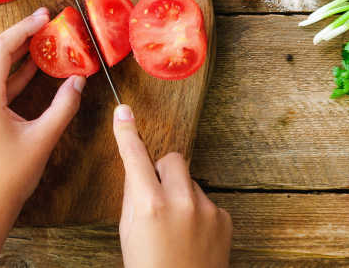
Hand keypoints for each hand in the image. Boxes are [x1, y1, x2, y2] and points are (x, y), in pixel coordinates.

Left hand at [0, 8, 85, 267]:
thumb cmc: (9, 177)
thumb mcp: (43, 139)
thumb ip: (63, 106)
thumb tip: (78, 80)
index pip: (1, 49)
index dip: (23, 29)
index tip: (44, 16)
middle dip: (19, 36)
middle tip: (44, 24)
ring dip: (14, 54)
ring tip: (40, 42)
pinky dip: (8, 75)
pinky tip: (29, 71)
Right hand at [113, 104, 231, 267]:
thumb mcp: (129, 233)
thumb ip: (133, 197)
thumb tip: (137, 170)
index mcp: (150, 205)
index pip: (135, 157)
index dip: (127, 132)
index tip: (123, 112)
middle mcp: (180, 202)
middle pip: (172, 159)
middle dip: (162, 171)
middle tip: (156, 196)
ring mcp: (206, 210)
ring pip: (189, 182)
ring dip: (181, 195)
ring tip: (175, 228)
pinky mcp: (224, 218)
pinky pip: (207, 201)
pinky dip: (198, 213)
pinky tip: (192, 236)